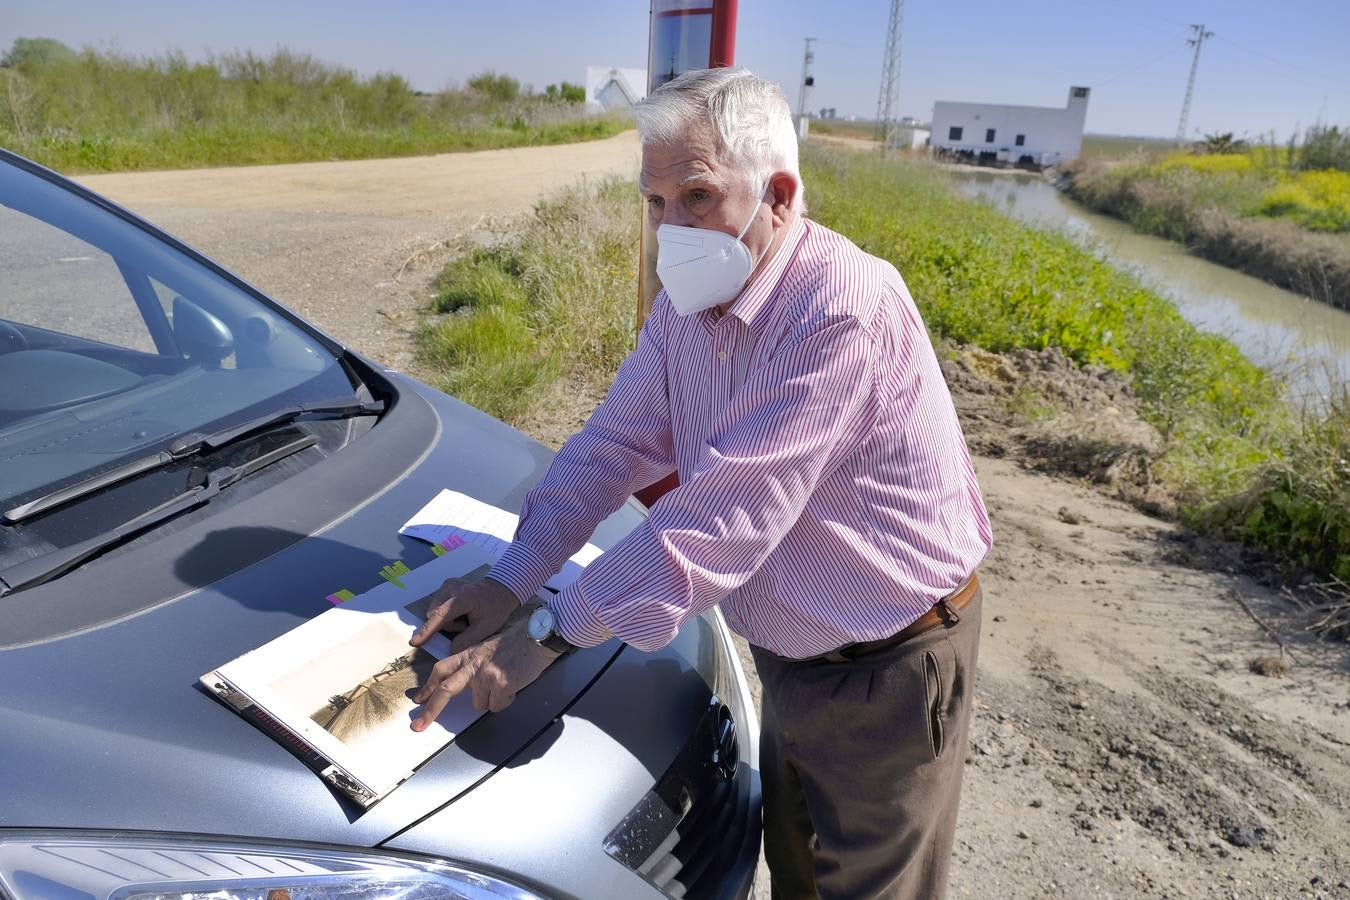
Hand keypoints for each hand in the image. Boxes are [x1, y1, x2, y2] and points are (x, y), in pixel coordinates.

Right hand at [409, 576, 517, 650]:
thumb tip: (449, 651)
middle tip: (467, 624)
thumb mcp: (486, 628)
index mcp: (463, 598)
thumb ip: (467, 640)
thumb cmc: (495, 609)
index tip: (415, 641)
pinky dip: (447, 612)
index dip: (428, 630)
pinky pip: (438, 605)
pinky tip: (461, 610)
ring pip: (435, 611)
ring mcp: (448, 584)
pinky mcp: (446, 585)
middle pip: (435, 615)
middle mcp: (452, 587)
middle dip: (447, 626)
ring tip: (465, 617)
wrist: (501, 590)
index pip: (441, 615)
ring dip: (447, 620)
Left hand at [410, 605, 558, 728]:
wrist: (538, 636)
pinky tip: (515, 684)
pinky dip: (506, 700)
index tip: (418, 699)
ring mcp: (485, 675)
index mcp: (469, 654)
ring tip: (507, 681)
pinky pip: (497, 705)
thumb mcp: (490, 648)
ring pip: (479, 703)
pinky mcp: (500, 684)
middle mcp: (473, 664)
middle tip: (419, 725)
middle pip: (445, 690)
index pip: (442, 670)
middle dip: (430, 711)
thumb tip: (470, 687)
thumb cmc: (519, 641)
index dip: (428, 686)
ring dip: (491, 699)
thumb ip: (476, 664)